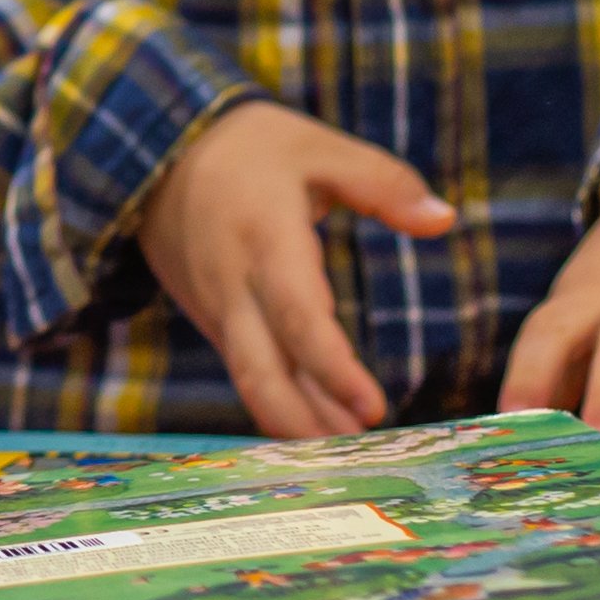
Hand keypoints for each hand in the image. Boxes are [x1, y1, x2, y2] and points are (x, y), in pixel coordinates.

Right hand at [131, 101, 458, 440]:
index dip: (332, 368)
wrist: (155, 151)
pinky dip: (280, 397)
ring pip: (252, 379)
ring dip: (294, 420)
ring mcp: (216, 306)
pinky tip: (318, 421)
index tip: (372, 407)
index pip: (298, 317)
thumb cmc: (251, 147)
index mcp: (266, 240)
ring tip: (345, 449)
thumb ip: (383, 183)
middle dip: (304, 421)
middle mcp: (234, 284)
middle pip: (261, 371)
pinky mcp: (211, 315)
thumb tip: (444, 220)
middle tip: (356, 452)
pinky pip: (246, 365)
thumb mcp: (318, 147)